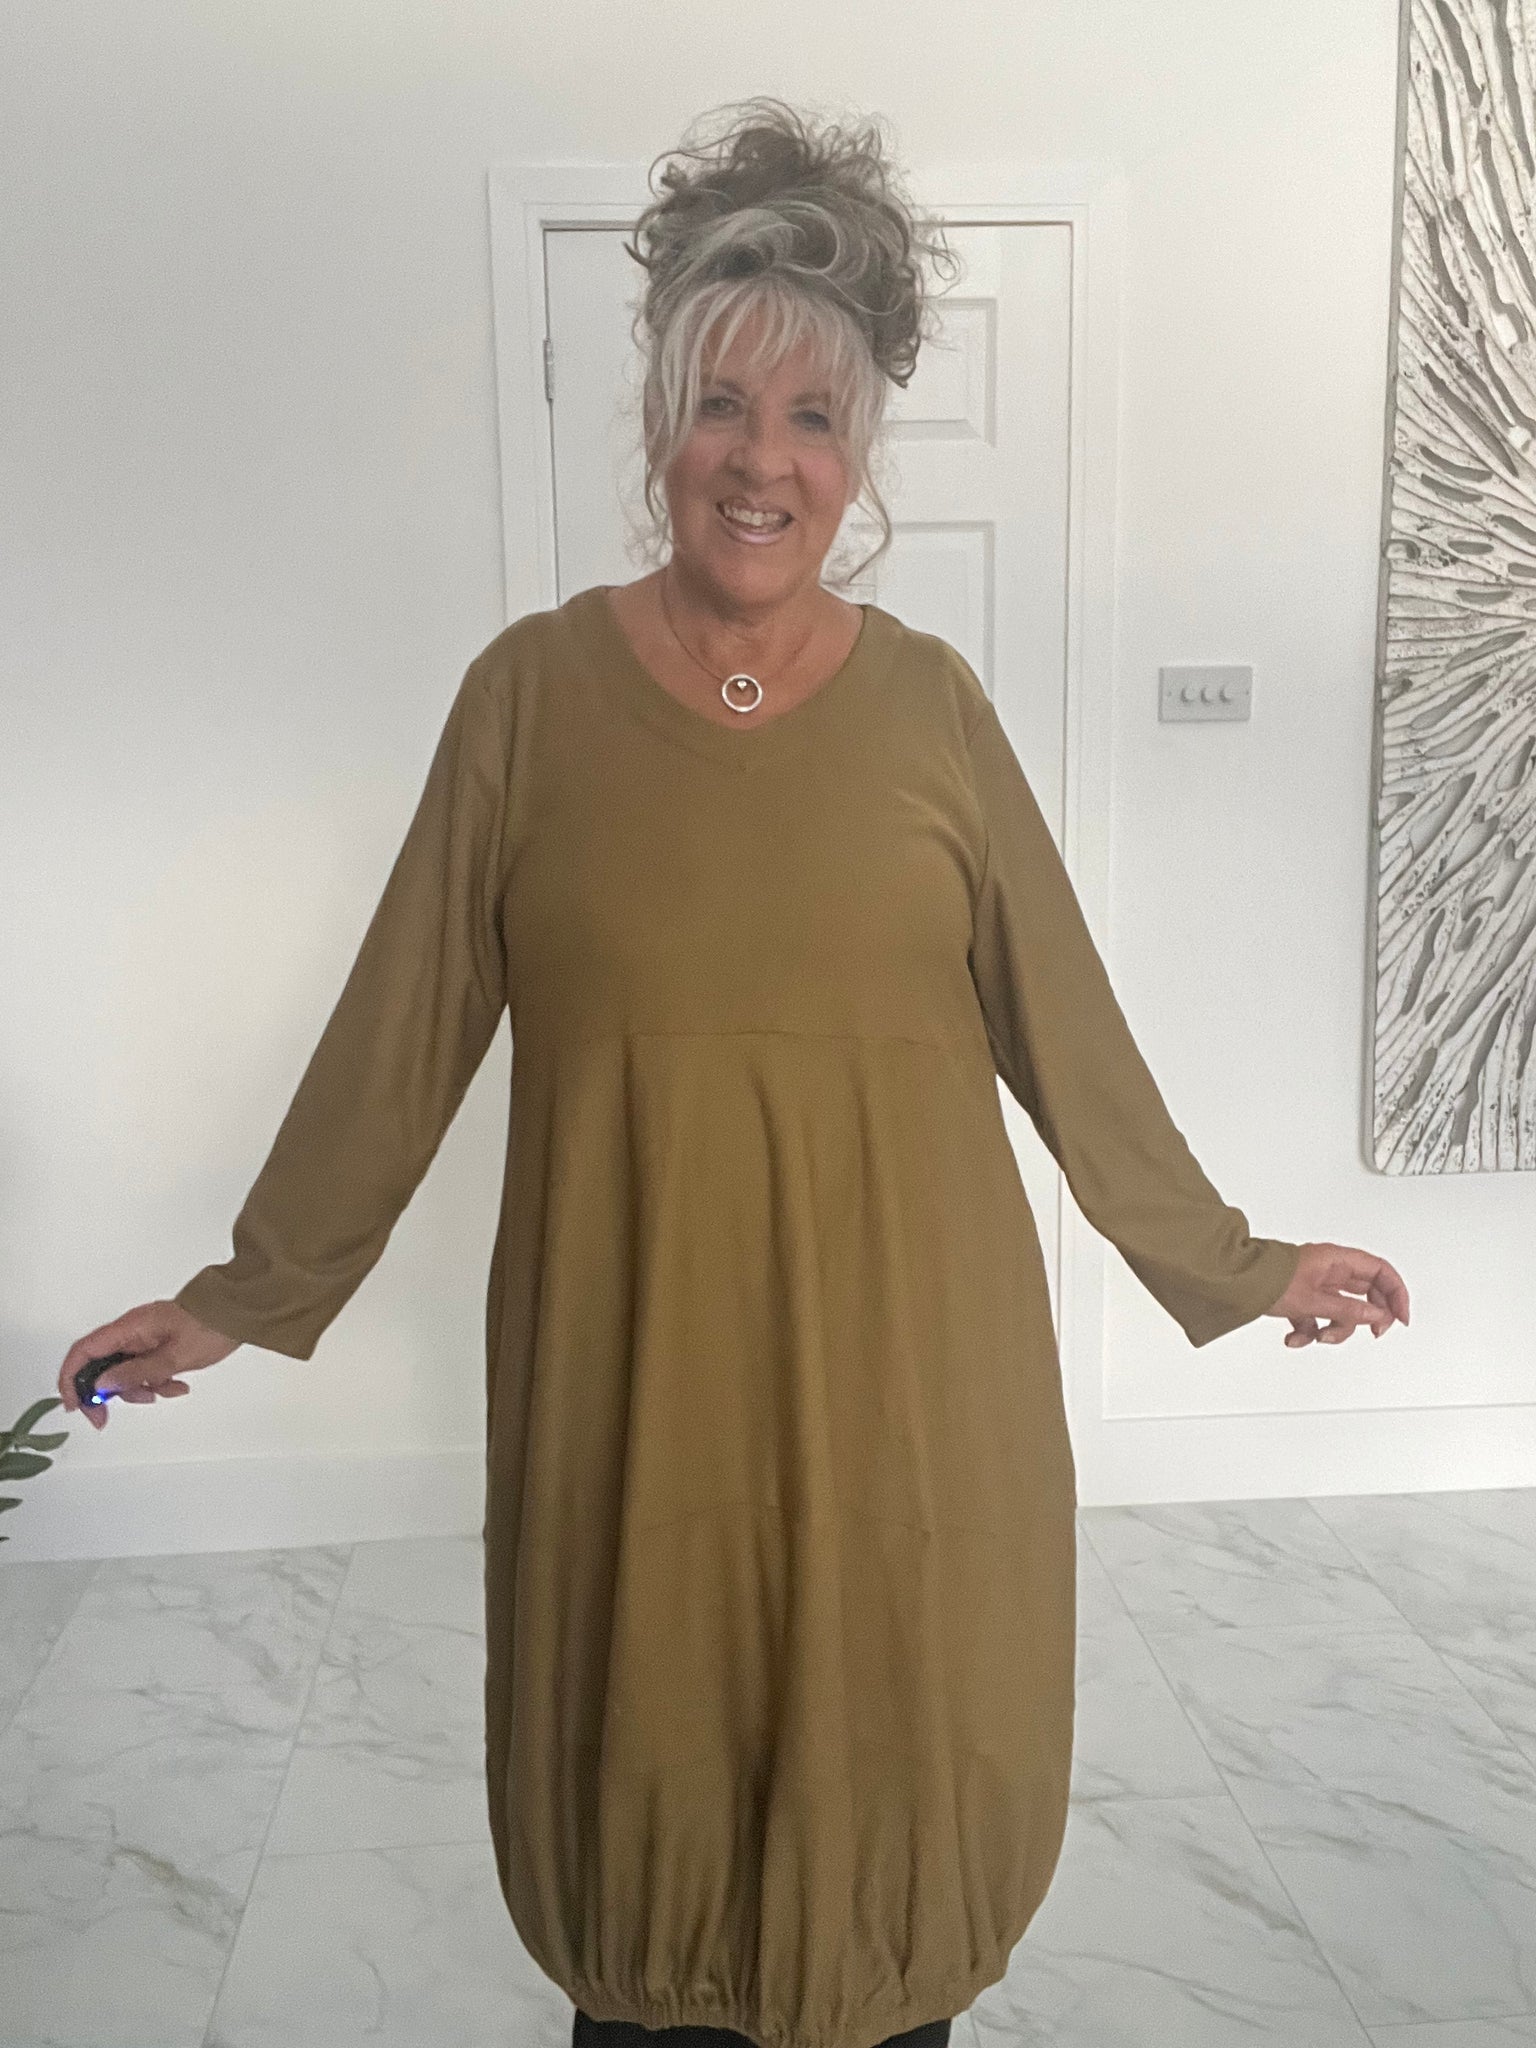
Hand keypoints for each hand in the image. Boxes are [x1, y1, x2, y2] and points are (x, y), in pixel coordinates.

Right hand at [57, 1301, 241, 1430]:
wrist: (241, 1312)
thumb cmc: (211, 1326)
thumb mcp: (173, 1358)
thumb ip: (136, 1373)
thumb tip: (101, 1386)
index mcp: (129, 1328)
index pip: (83, 1352)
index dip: (71, 1379)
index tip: (74, 1405)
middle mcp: (131, 1331)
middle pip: (100, 1365)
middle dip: (105, 1393)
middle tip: (105, 1418)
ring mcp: (145, 1337)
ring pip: (123, 1371)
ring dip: (137, 1388)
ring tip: (163, 1390)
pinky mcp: (158, 1343)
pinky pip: (145, 1367)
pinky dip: (156, 1381)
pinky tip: (177, 1385)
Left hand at [1266, 1242, 1409, 1346]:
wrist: (1233, 1280)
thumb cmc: (1266, 1278)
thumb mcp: (1313, 1300)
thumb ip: (1348, 1310)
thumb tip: (1377, 1316)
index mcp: (1337, 1260)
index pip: (1381, 1272)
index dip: (1397, 1294)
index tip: (1400, 1319)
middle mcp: (1330, 1270)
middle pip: (1365, 1294)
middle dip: (1366, 1317)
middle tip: (1370, 1332)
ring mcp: (1316, 1284)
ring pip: (1342, 1311)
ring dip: (1333, 1329)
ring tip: (1315, 1336)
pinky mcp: (1301, 1298)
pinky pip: (1318, 1317)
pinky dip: (1309, 1331)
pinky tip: (1293, 1337)